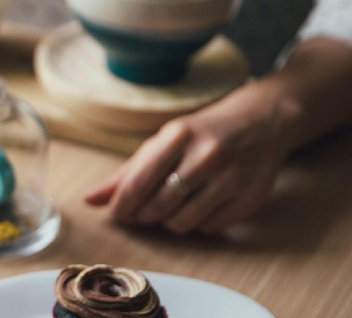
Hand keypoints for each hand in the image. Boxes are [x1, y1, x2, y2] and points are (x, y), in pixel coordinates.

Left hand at [84, 81, 294, 234]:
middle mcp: (208, 156)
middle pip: (158, 206)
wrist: (262, 122)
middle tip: (145, 209)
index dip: (121, 205)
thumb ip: (126, 172)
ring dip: (169, 222)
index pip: (138, 182)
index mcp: (179, 135)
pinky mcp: (251, 199)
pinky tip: (199, 206)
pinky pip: (209, 228)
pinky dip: (197, 224)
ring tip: (171, 206)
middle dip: (144, 214)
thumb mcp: (163, 141)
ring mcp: (233, 178)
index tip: (116, 214)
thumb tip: (89, 200)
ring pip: (183, 223)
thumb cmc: (202, 133)